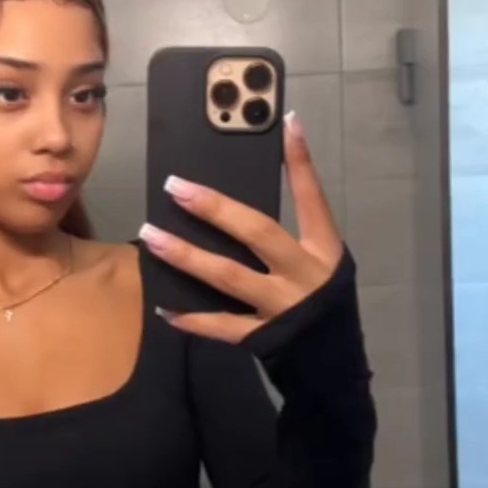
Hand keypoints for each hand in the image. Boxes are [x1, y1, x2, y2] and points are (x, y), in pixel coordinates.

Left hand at [139, 112, 343, 343]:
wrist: (335, 364)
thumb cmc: (325, 303)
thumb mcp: (324, 263)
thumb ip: (294, 235)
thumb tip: (240, 202)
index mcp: (324, 251)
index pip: (312, 199)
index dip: (302, 162)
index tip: (288, 123)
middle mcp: (302, 275)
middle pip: (257, 233)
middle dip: (215, 209)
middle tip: (176, 187)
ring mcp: (280, 307)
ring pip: (228, 276)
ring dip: (186, 255)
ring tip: (152, 237)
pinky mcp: (261, 336)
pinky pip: (220, 325)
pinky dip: (191, 318)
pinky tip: (163, 306)